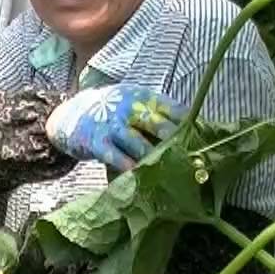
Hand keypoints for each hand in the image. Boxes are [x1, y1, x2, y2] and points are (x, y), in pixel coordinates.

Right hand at [46, 84, 184, 170]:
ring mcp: (112, 125)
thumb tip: (191, 133)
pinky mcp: (97, 142)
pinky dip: (128, 166)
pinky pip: (115, 156)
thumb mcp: (134, 104)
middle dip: (176, 144)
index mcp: (143, 98)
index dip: (190, 126)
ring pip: (139, 144)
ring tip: (171, 173)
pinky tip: (139, 175)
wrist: (70, 113)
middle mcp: (129, 108)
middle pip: (159, 126)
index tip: (203, 142)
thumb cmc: (112, 113)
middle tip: (192, 160)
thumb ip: (158, 116)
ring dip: (155, 159)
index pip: (173, 110)